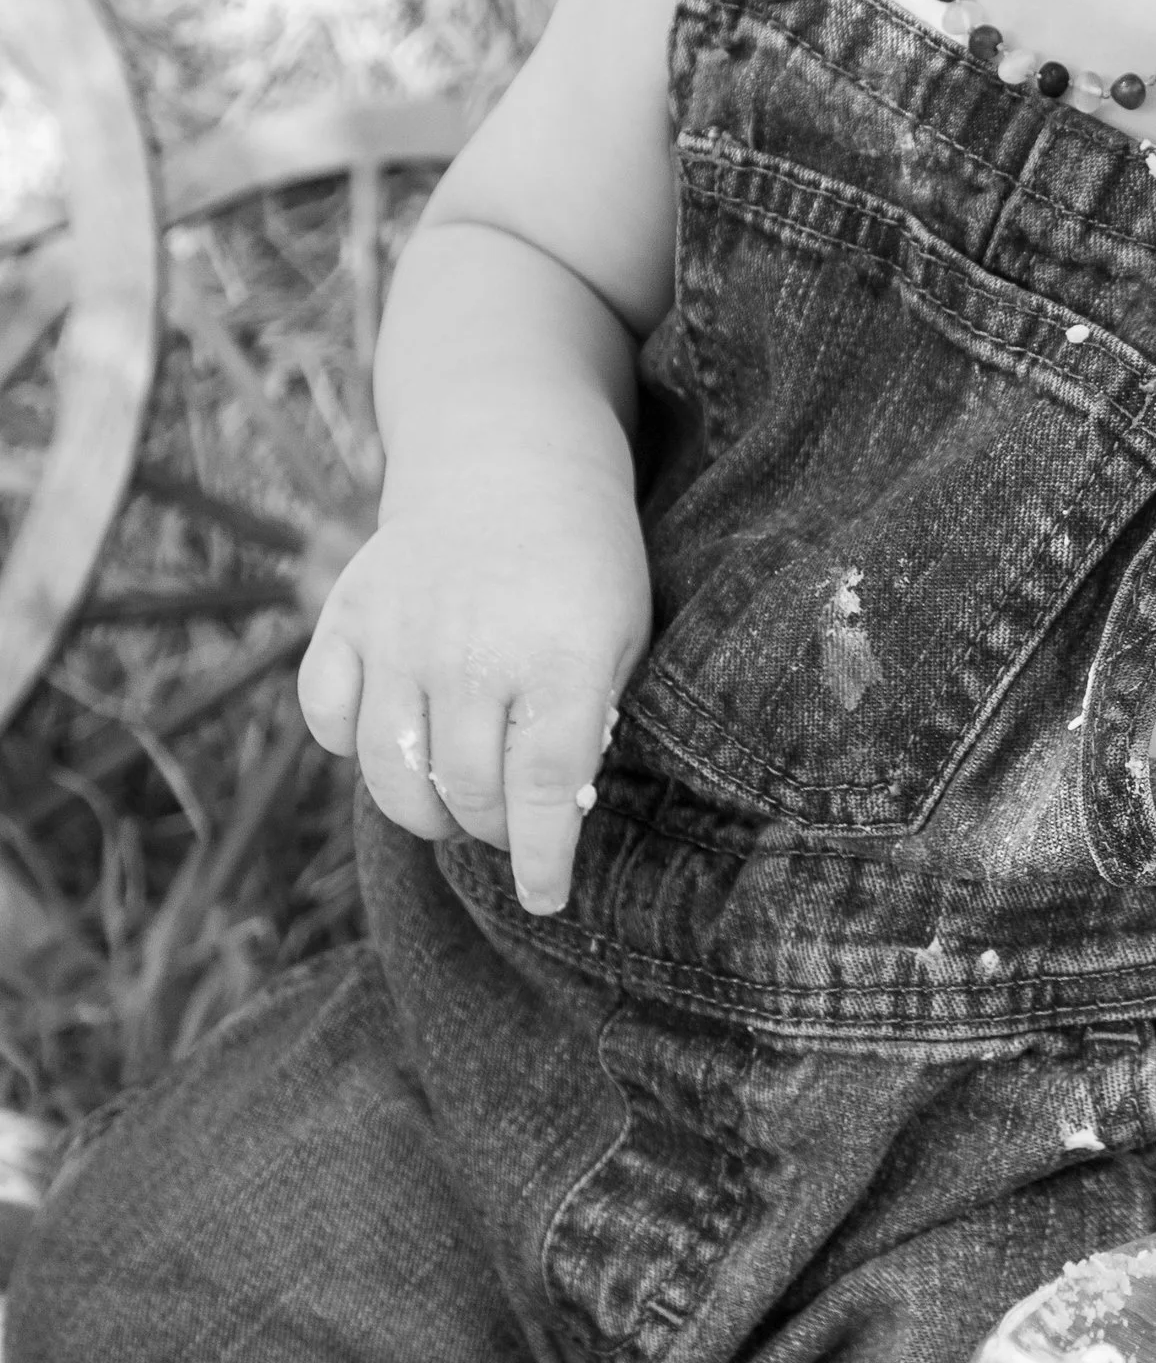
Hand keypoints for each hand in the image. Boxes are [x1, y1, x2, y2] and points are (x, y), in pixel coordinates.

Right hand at [297, 461, 651, 916]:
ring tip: (456, 798)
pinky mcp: (347, 619)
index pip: (542, 791)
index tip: (544, 898)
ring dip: (426, 809)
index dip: (540, 860)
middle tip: (510, 819)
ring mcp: (400, 635)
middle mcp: (472, 652)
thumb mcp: (622, 635)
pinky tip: (395, 737)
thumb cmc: (584, 565)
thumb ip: (590, 722)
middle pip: (467, 792)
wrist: (509, 464)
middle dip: (494, 828)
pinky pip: (326, 718)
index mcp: (558, 658)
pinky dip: (352, 746)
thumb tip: (556, 818)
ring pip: (391, 774)